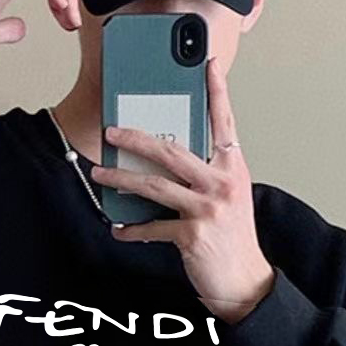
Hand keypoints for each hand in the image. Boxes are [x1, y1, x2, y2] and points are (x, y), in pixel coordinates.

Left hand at [90, 56, 275, 324]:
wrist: (245, 281)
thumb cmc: (233, 237)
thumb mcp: (228, 196)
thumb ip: (205, 173)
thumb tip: (163, 158)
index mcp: (233, 167)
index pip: (224, 121)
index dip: (216, 91)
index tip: (206, 63)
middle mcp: (223, 182)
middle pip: (172, 151)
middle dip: (136, 139)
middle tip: (112, 131)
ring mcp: (208, 208)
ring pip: (154, 186)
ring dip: (121, 179)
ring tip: (100, 174)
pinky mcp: (193, 234)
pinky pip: (153, 227)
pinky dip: (133, 229)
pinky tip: (120, 229)